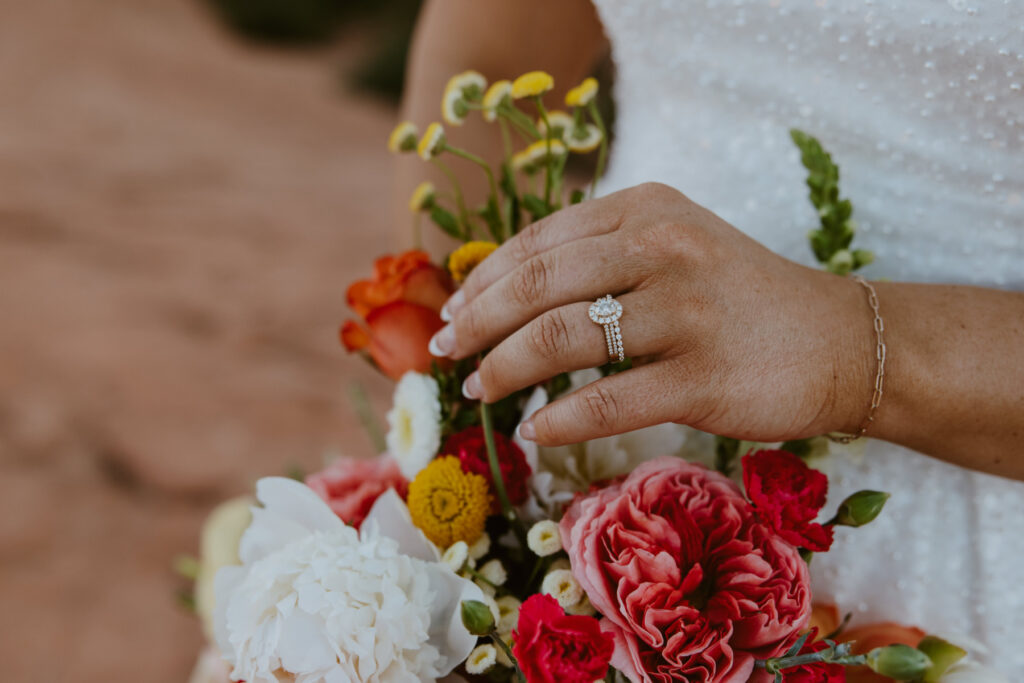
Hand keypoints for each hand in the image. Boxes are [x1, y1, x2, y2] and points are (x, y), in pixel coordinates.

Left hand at [428, 182, 874, 445]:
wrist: (842, 340)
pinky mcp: (703, 378)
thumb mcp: (675, 246)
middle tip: (446, 350)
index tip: (454, 312)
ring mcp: (684, 312)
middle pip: (536, 284)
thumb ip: (602, 255)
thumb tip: (505, 292)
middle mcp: (663, 248)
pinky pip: (606, 402)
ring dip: (503, 370)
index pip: (539, 241)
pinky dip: (558, 420)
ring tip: (479, 390)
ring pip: (560, 340)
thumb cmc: (741, 297)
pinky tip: (535, 430)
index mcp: (647, 209)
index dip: (484, 281)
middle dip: (476, 322)